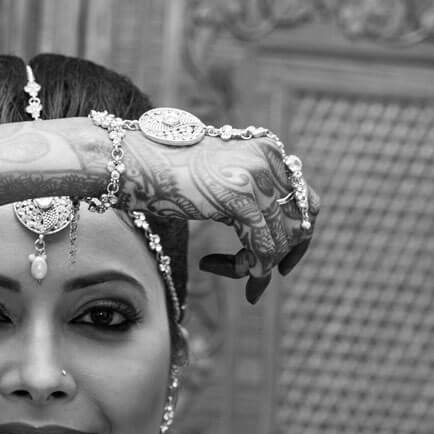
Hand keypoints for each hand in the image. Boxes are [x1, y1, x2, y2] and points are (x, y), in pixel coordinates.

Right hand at [115, 112, 319, 301]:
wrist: (127, 159)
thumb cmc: (159, 172)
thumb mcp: (214, 180)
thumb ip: (243, 196)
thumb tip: (263, 236)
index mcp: (267, 150)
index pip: (306, 201)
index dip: (297, 239)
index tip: (280, 265)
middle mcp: (270, 158)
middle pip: (300, 224)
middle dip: (280, 258)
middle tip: (255, 283)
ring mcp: (257, 176)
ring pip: (281, 241)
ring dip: (254, 267)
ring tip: (219, 269)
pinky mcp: (239, 197)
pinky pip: (261, 248)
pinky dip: (246, 269)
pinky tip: (211, 266)